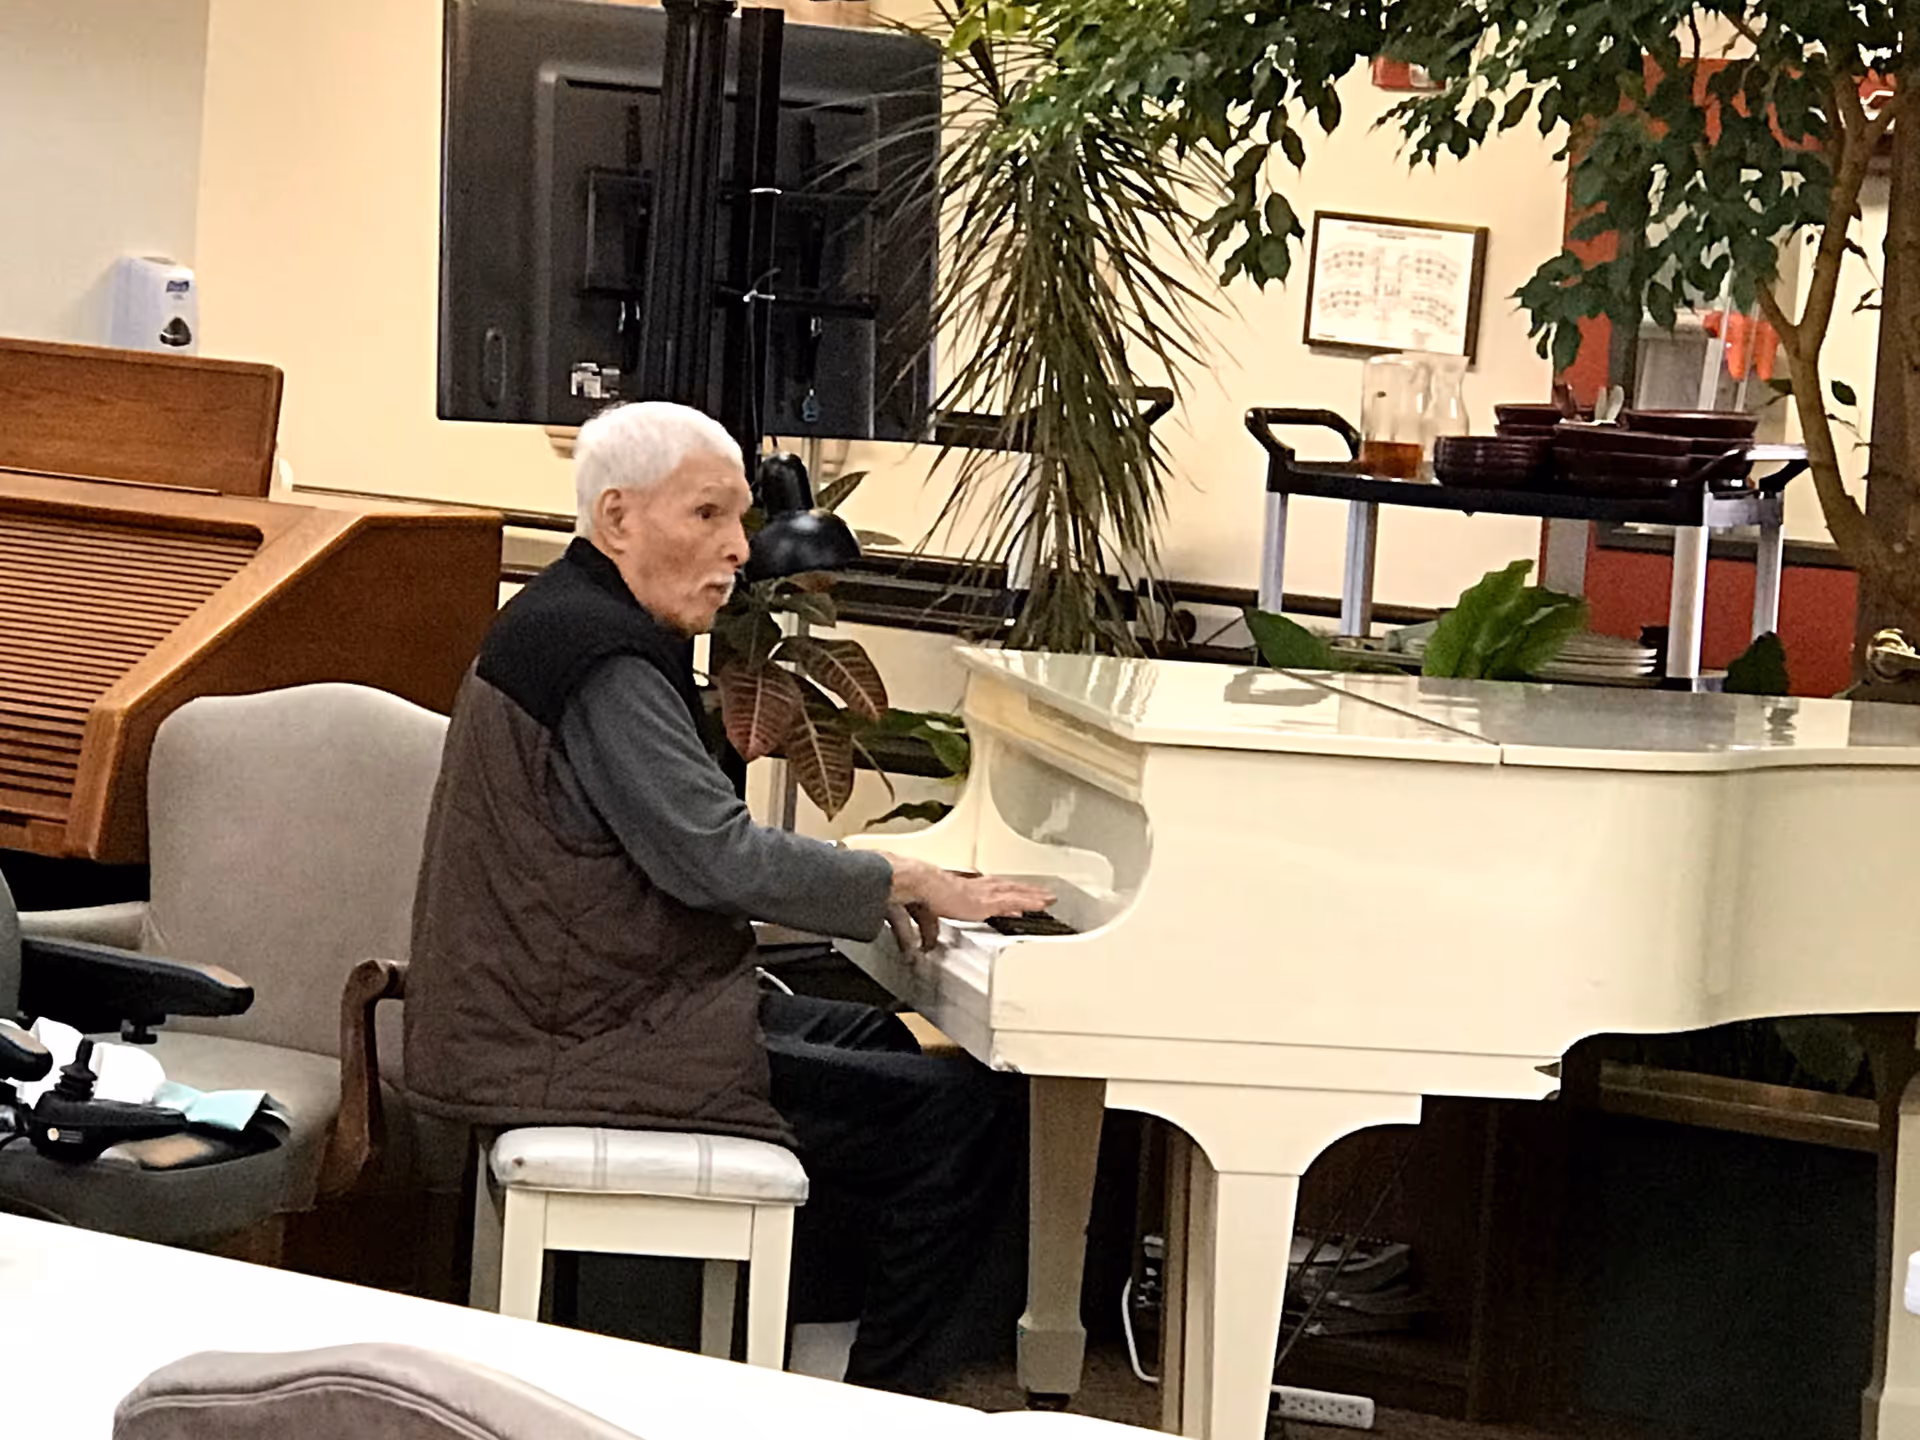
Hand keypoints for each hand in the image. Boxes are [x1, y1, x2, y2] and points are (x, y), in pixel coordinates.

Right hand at [878, 855, 1055, 955]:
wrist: (920, 885)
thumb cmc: (920, 894)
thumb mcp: (925, 917)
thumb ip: (927, 931)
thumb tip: (923, 944)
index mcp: (963, 889)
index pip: (989, 890)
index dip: (1004, 893)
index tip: (1015, 900)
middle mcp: (977, 888)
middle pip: (1008, 888)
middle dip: (1025, 891)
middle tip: (1043, 894)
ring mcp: (984, 893)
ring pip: (1016, 893)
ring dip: (1033, 895)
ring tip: (1049, 898)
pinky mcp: (987, 901)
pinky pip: (1015, 901)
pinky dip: (1030, 902)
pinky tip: (1041, 904)